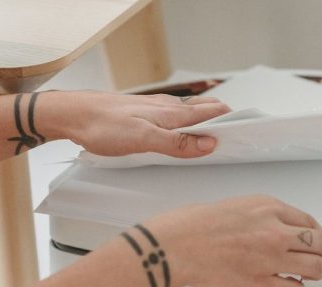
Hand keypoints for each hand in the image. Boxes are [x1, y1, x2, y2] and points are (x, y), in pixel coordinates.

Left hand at [41, 90, 230, 158]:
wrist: (73, 114)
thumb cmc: (102, 126)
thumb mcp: (143, 140)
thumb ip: (176, 143)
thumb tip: (209, 143)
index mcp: (172, 113)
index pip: (212, 114)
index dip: (232, 122)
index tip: (248, 133)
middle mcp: (166, 108)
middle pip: (203, 112)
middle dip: (222, 122)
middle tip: (237, 137)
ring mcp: (154, 109)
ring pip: (188, 113)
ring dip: (204, 121)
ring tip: (217, 134)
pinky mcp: (141, 113)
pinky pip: (172, 116)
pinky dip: (185, 123)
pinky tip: (180, 130)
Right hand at [140, 195, 321, 286]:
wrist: (175, 246)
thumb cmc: (191, 226)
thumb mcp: (231, 206)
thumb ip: (255, 217)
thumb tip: (264, 229)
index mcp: (267, 207)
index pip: (307, 221)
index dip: (314, 234)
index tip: (312, 240)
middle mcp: (275, 231)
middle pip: (319, 243)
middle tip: (318, 258)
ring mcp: (270, 258)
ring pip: (315, 268)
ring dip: (314, 272)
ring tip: (306, 275)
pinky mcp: (260, 284)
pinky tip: (288, 286)